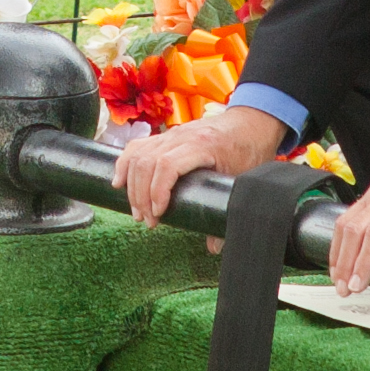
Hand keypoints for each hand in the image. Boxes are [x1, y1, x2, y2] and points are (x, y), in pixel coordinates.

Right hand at [116, 100, 288, 224]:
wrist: (251, 122)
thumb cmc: (248, 149)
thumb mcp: (241, 180)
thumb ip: (227, 212)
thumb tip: (214, 248)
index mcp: (202, 145)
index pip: (167, 165)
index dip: (157, 191)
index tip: (158, 214)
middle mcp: (182, 136)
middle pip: (147, 162)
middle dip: (141, 196)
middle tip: (148, 221)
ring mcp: (171, 134)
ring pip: (138, 155)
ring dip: (131, 185)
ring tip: (137, 212)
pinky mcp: (166, 136)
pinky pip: (137, 147)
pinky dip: (124, 164)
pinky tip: (118, 182)